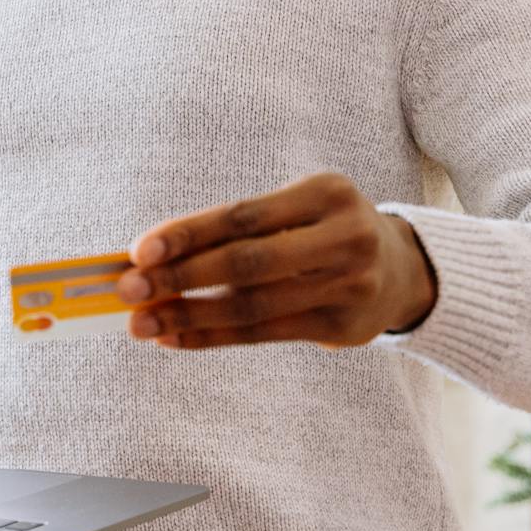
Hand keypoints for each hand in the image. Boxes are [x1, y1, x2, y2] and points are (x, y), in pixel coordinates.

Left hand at [116, 171, 437, 349]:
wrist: (402, 271)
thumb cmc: (322, 232)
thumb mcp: (298, 210)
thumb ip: (239, 230)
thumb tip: (152, 255)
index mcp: (327, 191)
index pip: (243, 215)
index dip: (188, 234)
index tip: (138, 250)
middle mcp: (345, 236)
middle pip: (247, 261)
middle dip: (180, 277)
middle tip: (129, 290)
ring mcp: (350, 285)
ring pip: (252, 306)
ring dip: (188, 316)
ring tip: (143, 324)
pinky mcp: (343, 327)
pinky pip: (263, 335)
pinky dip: (212, 336)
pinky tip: (175, 338)